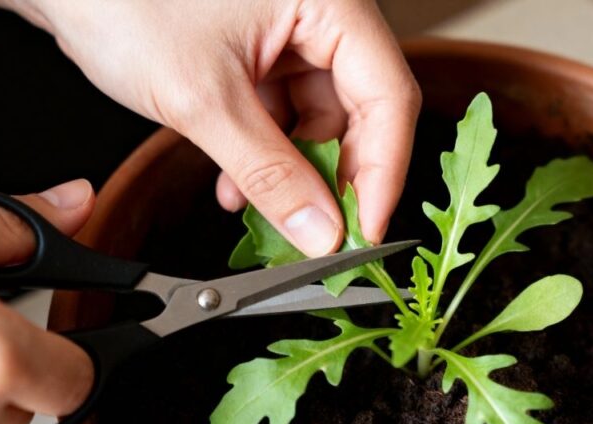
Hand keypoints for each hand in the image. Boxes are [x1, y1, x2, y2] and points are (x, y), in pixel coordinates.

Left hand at [0, 0, 420, 255]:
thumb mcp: (204, 100)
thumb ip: (269, 173)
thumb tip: (320, 231)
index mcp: (329, 2)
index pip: (388, 95)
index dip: (383, 171)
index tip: (366, 229)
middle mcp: (319, 12)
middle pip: (361, 110)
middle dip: (333, 178)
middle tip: (320, 232)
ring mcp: (288, 31)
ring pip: (319, 119)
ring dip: (292, 172)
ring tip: (258, 208)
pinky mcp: (259, 49)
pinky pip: (283, 113)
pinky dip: (265, 153)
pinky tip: (235, 182)